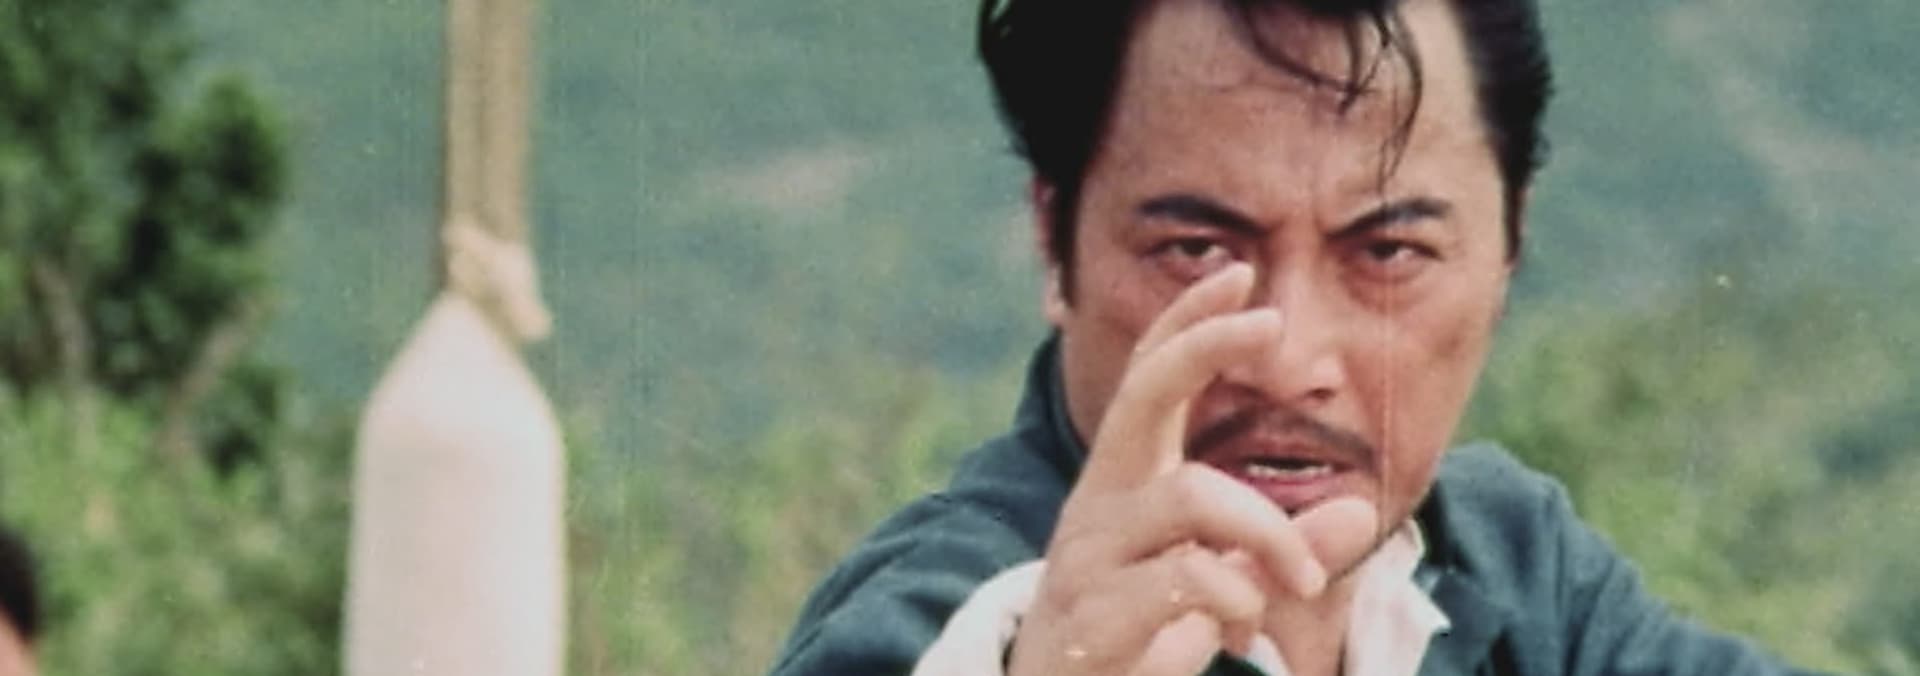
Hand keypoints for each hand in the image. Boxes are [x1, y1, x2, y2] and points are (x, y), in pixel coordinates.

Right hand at [1007, 264, 1378, 675]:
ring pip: (1193, 498)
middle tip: (1270, 324)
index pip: (1149, 380)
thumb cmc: (1139, 641)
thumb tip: (1357, 511)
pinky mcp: (1094, 617)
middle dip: (1205, 345)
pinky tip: (1233, 634)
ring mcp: (1090, 556)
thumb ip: (1285, 551)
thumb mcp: (1227, 587)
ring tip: (1297, 586)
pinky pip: (1186, 581)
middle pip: (1144, 395)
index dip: (1188, 322)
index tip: (1239, 274)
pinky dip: (1234, 601)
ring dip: (1269, 534)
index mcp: (1125, 485)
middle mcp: (1099, 504)